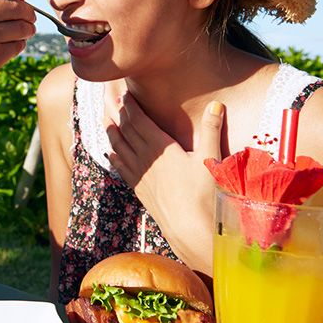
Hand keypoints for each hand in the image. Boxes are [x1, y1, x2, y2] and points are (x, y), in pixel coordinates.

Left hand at [105, 93, 224, 265]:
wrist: (190, 228)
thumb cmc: (204, 193)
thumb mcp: (211, 159)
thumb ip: (211, 130)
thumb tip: (216, 105)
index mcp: (161, 147)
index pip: (140, 121)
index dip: (131, 107)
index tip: (125, 94)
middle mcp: (146, 158)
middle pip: (127, 131)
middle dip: (120, 115)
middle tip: (113, 101)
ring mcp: (140, 175)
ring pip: (120, 148)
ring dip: (112, 133)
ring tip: (106, 122)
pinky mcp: (139, 190)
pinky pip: (121, 169)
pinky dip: (114, 157)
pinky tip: (110, 153)